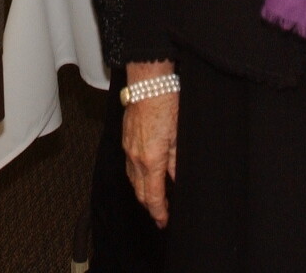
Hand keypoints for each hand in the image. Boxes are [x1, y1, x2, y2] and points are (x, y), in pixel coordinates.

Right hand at [122, 62, 176, 226]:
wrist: (148, 83)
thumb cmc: (167, 104)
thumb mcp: (180, 137)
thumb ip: (176, 162)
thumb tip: (177, 180)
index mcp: (151, 160)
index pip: (153, 196)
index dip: (159, 212)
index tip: (164, 222)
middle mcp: (135, 157)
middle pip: (140, 191)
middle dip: (150, 206)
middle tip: (160, 215)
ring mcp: (128, 148)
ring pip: (132, 179)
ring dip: (142, 192)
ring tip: (153, 200)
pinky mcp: (125, 138)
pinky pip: (129, 165)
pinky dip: (136, 177)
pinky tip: (143, 175)